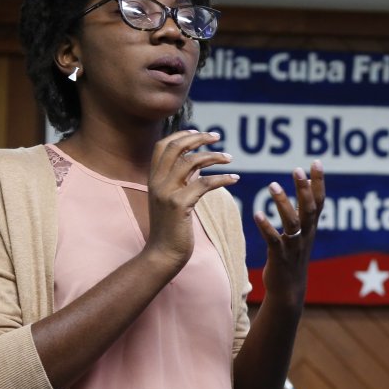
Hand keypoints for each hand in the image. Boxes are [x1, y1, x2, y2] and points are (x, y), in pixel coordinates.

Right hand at [145, 130, 239, 269]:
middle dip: (198, 138)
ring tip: (230, 158)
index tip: (200, 133)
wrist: (163, 254)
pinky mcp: (179, 205)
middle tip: (217, 137)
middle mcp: (156, 182)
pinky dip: (222, 178)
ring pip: (191, 162)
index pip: (162, 145)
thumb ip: (183, 179)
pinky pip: (204, 183)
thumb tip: (198, 163)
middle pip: (175, 148)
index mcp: (153, 178)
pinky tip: (235, 178)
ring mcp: (166, 192)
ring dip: (214, 156)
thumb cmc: (171, 228)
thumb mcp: (174, 198)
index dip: (181, 135)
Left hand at [254, 160, 324, 307]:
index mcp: (311, 228)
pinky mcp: (279, 257)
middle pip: (309, 209)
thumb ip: (305, 211)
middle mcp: (306, 235)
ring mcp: (293, 246)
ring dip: (283, 203)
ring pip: (292, 222)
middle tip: (297, 169)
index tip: (316, 162)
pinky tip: (257, 214)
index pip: (319, 201)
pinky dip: (266, 227)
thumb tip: (307, 183)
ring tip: (272, 185)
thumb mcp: (303, 233)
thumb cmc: (292, 257)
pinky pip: (273, 240)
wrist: (288, 289)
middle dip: (304, 189)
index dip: (319, 182)